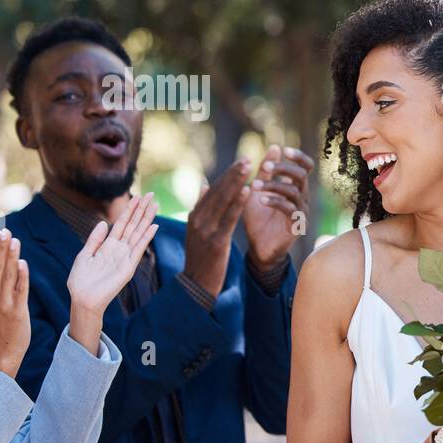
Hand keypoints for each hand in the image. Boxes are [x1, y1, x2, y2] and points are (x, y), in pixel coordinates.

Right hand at [0, 229, 30, 377]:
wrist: (5, 349)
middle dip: (1, 249)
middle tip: (5, 231)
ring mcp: (4, 304)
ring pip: (8, 276)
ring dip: (11, 258)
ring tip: (15, 241)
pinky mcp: (17, 311)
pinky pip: (20, 291)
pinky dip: (22, 276)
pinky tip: (23, 263)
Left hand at [66, 193, 159, 353]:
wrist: (82, 298)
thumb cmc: (81, 280)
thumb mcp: (84, 255)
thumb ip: (95, 239)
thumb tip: (104, 222)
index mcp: (108, 245)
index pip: (122, 223)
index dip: (129, 210)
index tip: (137, 197)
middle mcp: (119, 249)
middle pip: (133, 225)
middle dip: (141, 210)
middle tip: (150, 195)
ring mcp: (125, 257)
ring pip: (138, 233)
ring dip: (146, 219)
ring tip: (155, 205)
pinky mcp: (128, 266)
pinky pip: (139, 249)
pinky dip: (146, 238)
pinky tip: (154, 226)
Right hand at [184, 159, 250, 296]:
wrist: (196, 284)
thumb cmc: (201, 257)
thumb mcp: (197, 230)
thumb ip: (201, 207)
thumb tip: (204, 185)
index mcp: (195, 215)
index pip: (213, 190)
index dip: (227, 175)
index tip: (241, 162)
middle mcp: (198, 219)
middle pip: (218, 191)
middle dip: (233, 174)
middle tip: (247, 158)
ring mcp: (206, 230)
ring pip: (223, 201)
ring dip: (236, 182)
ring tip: (248, 167)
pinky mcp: (216, 241)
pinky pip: (228, 218)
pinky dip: (237, 203)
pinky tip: (247, 190)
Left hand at [243, 145, 313, 270]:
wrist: (258, 248)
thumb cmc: (258, 219)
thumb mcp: (258, 190)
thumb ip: (265, 171)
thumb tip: (275, 146)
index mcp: (295, 187)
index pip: (306, 167)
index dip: (299, 157)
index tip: (284, 150)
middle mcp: (302, 198)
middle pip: (302, 176)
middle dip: (283, 168)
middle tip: (264, 166)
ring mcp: (301, 212)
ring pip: (294, 191)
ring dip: (273, 185)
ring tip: (255, 185)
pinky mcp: (296, 226)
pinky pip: (290, 209)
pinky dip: (275, 202)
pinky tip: (261, 200)